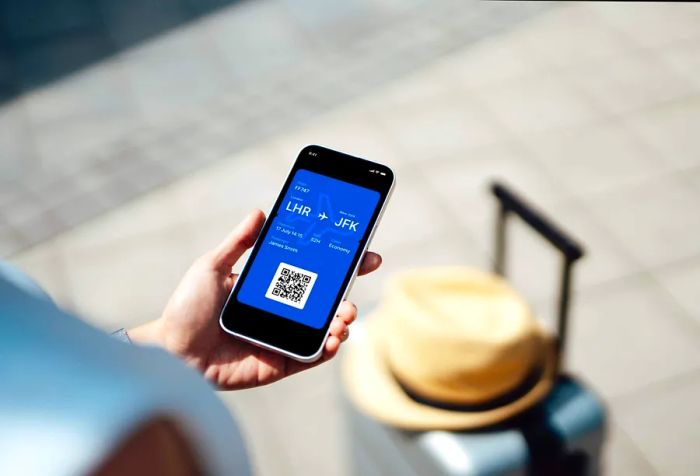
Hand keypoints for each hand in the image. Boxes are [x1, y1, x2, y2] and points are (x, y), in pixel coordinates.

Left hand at [129, 209, 381, 389]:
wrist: (172, 351)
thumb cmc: (187, 308)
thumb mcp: (211, 267)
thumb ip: (237, 243)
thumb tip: (259, 212)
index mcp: (270, 287)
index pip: (313, 272)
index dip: (341, 264)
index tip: (363, 253)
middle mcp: (282, 312)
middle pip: (326, 301)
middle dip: (348, 294)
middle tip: (355, 287)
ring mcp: (283, 337)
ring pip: (325, 328)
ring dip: (342, 321)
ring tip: (344, 316)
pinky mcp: (281, 363)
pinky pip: (312, 356)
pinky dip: (329, 348)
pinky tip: (334, 339)